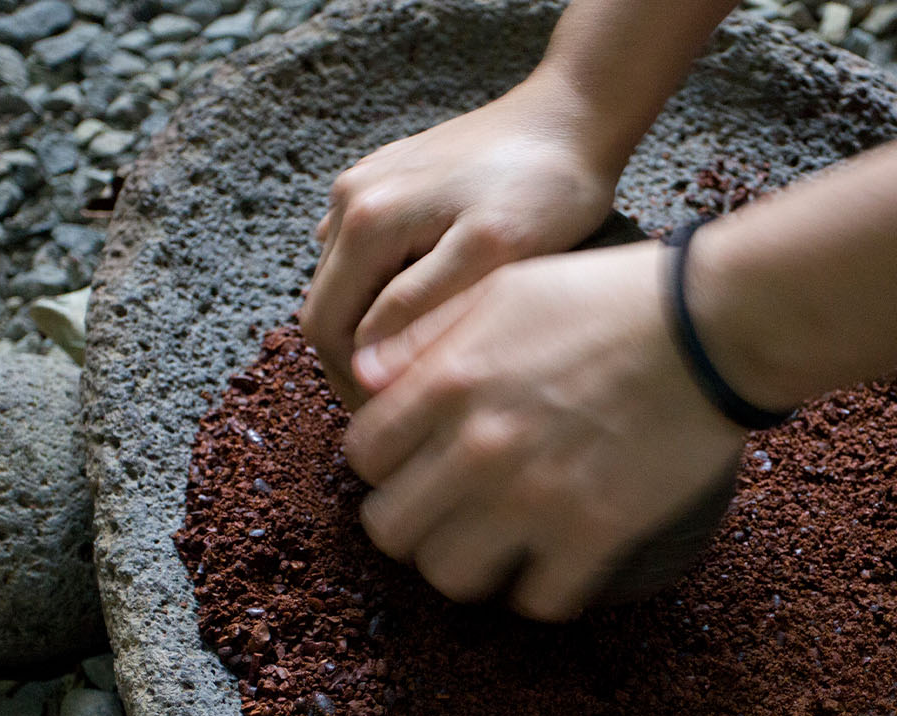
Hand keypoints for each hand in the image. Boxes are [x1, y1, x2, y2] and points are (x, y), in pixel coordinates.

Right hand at [303, 82, 621, 407]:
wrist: (570, 115)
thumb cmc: (545, 186)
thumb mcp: (490, 254)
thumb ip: (420, 306)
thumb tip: (363, 363)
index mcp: (366, 220)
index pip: (325, 327)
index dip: (351, 384)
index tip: (394, 419)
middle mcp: (349, 199)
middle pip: (327, 305)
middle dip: (358, 363)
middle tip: (409, 404)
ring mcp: (365, 185)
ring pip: (344, 282)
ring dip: (370, 329)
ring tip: (421, 367)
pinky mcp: (389, 181)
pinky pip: (366, 253)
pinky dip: (383, 292)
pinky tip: (429, 313)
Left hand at [342, 242, 748, 619]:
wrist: (712, 326)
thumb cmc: (609, 298)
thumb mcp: (504, 289)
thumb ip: (426, 335)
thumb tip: (365, 377)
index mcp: (449, 383)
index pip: (363, 459)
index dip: (385, 464)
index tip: (416, 461)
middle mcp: (479, 448)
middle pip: (392, 531)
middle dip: (413, 522)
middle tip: (447, 510)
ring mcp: (536, 498)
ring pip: (451, 577)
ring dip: (467, 563)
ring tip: (494, 542)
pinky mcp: (596, 533)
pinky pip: (538, 600)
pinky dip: (540, 588)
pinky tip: (554, 560)